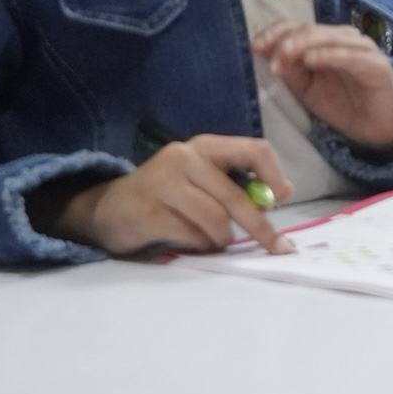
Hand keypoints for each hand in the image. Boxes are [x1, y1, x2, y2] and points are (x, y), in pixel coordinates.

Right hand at [49, 134, 293, 256]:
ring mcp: (164, 183)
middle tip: (277, 247)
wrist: (107, 208)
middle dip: (260, 227)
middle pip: (236, 196)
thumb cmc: (166, 194)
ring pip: (216, 220)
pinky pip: (192, 236)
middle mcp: (186, 157)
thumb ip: (239, 183)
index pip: (254, 150)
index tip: (281, 201)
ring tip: (214, 241)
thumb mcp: (203, 179)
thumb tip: (285, 192)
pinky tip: (193, 243)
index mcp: (206, 146)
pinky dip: (200, 246)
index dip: (274, 176)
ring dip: (222, 240)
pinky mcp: (149, 211)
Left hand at [252, 22, 392, 149]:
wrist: (377, 130)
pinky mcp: (377, 64)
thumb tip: (261, 49)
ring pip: (328, 37)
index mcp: (323, 41)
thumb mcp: (305, 88)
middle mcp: (341, 39)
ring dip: (303, 45)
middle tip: (270, 60)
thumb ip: (288, 68)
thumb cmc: (342, 105)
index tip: (253, 45)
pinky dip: (330, 55)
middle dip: (285, 42)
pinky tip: (313, 60)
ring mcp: (361, 49)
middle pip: (309, 30)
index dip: (274, 32)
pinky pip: (351, 56)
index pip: (296, 27)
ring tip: (284, 57)